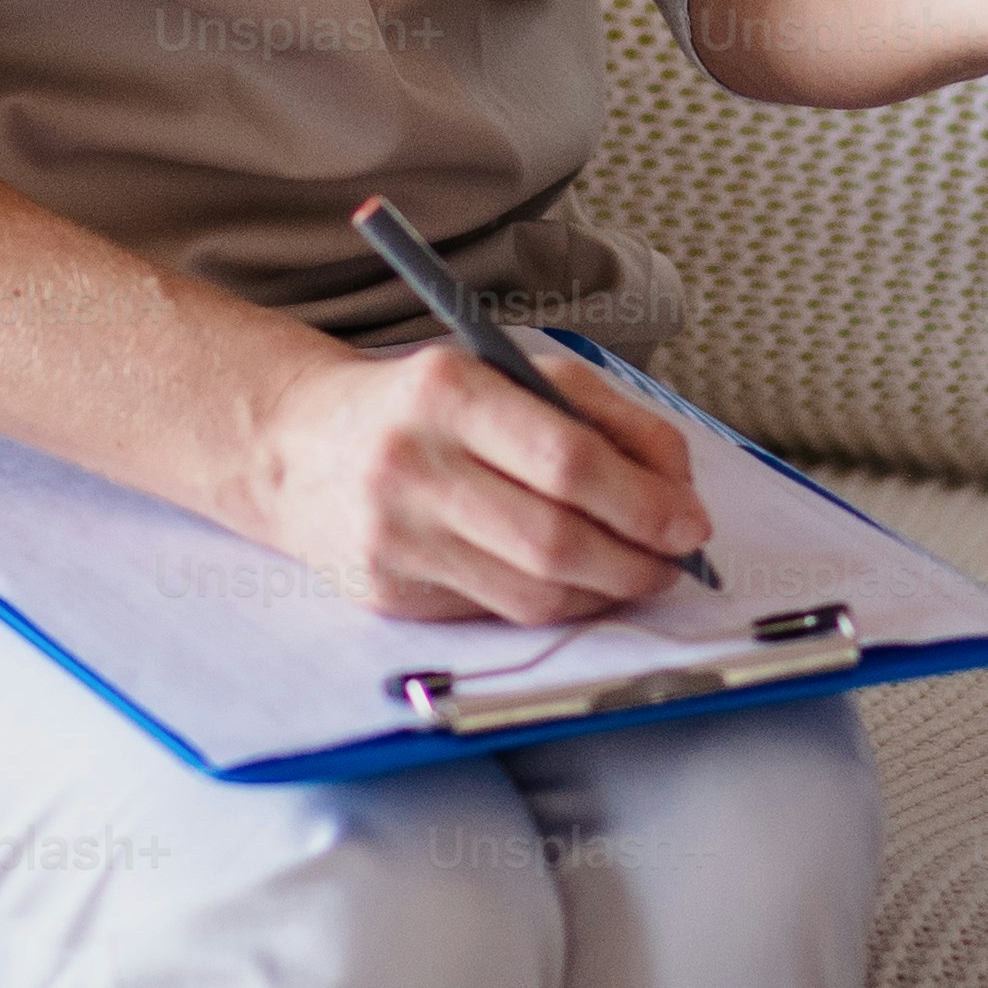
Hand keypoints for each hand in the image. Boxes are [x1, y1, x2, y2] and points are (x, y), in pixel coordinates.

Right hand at [233, 341, 714, 625]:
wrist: (298, 446)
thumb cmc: (424, 405)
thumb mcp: (507, 373)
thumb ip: (599, 416)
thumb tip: (677, 486)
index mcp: (448, 391)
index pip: (566, 460)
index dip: (643, 501)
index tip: (690, 522)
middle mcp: (412, 465)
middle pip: (553, 538)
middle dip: (635, 560)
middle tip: (675, 562)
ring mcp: (394, 538)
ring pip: (530, 593)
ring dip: (605, 593)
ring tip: (638, 575)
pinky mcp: (386, 594)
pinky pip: (496, 614)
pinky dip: (554, 606)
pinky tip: (579, 586)